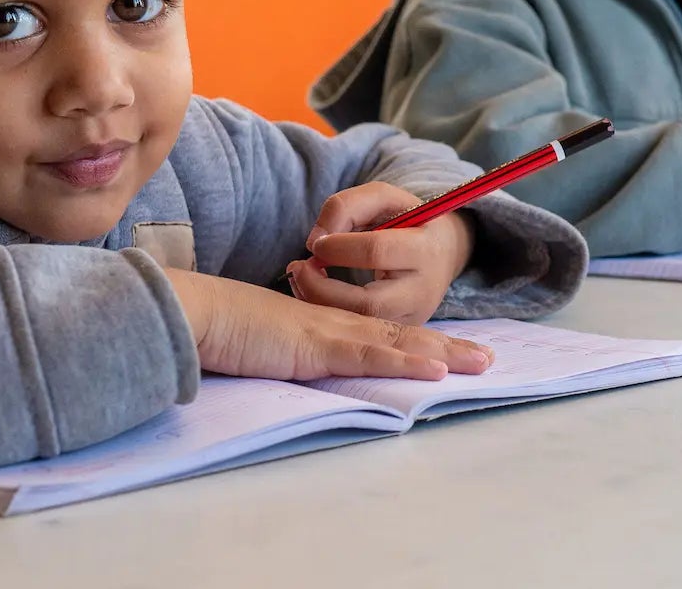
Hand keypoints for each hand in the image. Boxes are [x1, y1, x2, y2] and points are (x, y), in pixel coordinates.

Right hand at [164, 269, 491, 380]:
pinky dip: (406, 361)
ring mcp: (327, 333)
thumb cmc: (218, 330)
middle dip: (446, 347)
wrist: (196, 311)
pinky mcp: (316, 347)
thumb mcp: (260, 345)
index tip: (446, 352)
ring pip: (397, 342)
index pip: (378, 332)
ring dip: (442, 353)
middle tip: (486, 358)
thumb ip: (282, 354)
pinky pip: (369, 355)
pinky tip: (436, 370)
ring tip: (480, 362)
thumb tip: (286, 365)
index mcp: (321, 324)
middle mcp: (332, 325)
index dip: (415, 341)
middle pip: (401, 334)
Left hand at [286, 183, 474, 325]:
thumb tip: (315, 241)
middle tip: (298, 267)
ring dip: (319, 304)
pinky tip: (313, 293)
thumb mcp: (383, 197)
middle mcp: (423, 290)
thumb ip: (347, 206)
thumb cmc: (408, 220)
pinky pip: (358, 333)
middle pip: (367, 303)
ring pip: (358, 325)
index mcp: (425, 249)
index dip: (338, 247)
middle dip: (321, 288)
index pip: (376, 251)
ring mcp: (413, 318)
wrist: (443, 252)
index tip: (316, 242)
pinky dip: (328, 314)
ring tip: (300, 278)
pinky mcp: (398, 332)